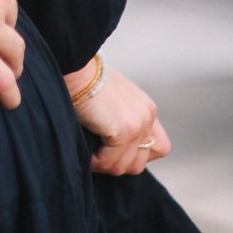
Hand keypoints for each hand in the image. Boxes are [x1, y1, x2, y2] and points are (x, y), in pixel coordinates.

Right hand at [64, 59, 171, 174]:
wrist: (75, 65)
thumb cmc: (84, 79)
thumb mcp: (112, 98)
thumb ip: (121, 118)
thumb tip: (111, 146)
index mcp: (146, 108)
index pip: (158, 148)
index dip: (136, 154)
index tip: (114, 150)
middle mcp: (147, 116)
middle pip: (140, 162)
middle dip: (117, 162)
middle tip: (98, 153)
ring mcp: (138, 125)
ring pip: (124, 166)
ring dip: (104, 164)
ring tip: (89, 151)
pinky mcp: (124, 131)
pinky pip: (109, 162)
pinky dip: (95, 162)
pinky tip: (85, 149)